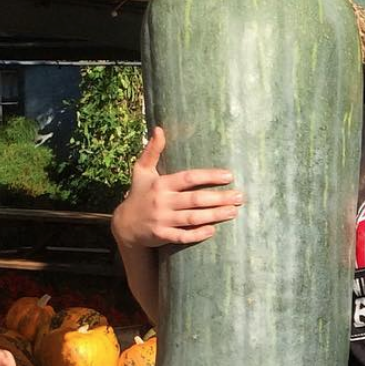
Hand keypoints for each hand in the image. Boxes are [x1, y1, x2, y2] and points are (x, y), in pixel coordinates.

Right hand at [111, 126, 244, 247]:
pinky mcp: (162, 235)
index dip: (209, 176)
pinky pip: (182, 236)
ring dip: (215, 215)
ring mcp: (162, 219)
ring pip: (192, 218)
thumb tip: (159, 129)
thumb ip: (152, 151)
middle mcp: (162, 201)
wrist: (124, 224)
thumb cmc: (139, 194)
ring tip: (233, 212)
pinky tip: (213, 230)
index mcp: (161, 184)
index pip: (189, 178)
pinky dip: (197, 234)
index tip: (229, 176)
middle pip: (195, 200)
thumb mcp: (141, 171)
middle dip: (219, 198)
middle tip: (239, 197)